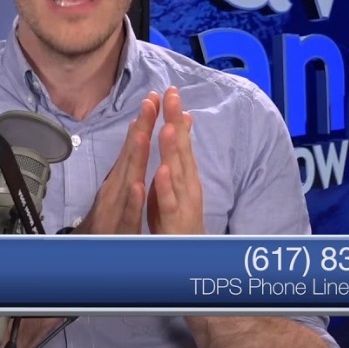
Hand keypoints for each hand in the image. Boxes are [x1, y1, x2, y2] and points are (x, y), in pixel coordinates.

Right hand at [73, 91, 159, 234]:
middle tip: (150, 101)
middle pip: (130, 155)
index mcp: (121, 179)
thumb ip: (129, 166)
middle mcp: (116, 189)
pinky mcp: (119, 228)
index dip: (144, 123)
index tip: (154, 97)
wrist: (89, 256)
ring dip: (134, 156)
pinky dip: (133, 200)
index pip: (134, 148)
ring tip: (143, 133)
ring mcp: (116, 207)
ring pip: (127, 179)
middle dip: (140, 128)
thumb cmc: (106, 222)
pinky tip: (138, 186)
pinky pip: (128, 213)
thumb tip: (136, 136)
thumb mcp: (120, 191)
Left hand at [148, 87, 205, 234]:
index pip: (180, 141)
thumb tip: (182, 124)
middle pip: (181, 149)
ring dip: (173, 149)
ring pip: (177, 173)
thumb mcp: (179, 184)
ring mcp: (182, 202)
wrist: (187, 257)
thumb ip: (180, 156)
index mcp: (184, 175)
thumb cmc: (180, 219)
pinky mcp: (174, 221)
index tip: (170, 90)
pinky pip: (168, 202)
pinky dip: (165, 187)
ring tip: (168, 125)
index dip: (174, 115)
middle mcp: (187, 185)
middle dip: (176, 121)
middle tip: (173, 94)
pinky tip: (161, 170)